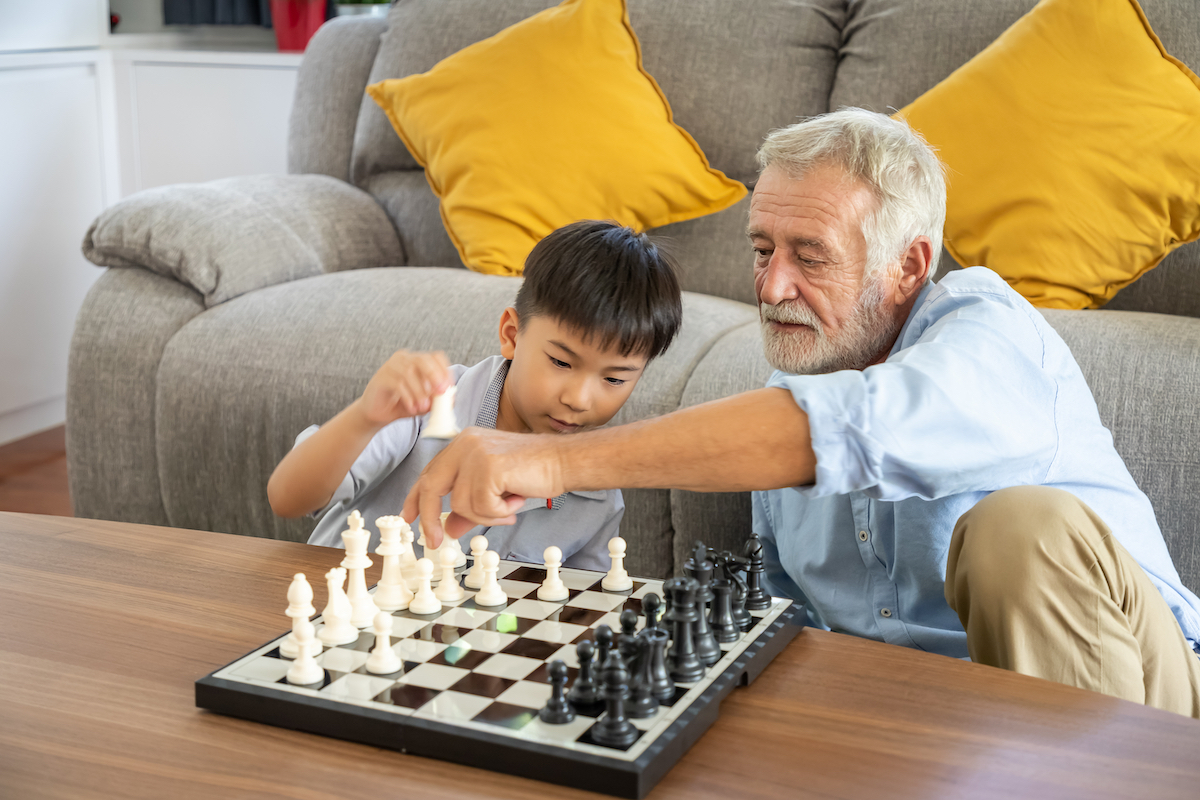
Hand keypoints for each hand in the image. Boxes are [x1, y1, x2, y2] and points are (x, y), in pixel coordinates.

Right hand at [356, 350, 450, 426]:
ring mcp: (390, 366)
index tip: (449, 387)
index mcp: (417, 361)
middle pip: (422, 360)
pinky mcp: (380, 378)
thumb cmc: (402, 405)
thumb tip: (450, 398)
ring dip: (420, 391)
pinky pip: (397, 383)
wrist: (377, 414)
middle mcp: (404, 359)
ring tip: (423, 407)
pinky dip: (408, 396)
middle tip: (440, 393)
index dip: (444, 370)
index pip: (436, 357)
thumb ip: (436, 399)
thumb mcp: (424, 403)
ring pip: (409, 372)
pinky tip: (412, 407)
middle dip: (434, 376)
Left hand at [401, 427, 565, 547]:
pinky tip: (515, 499)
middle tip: (435, 541)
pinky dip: (499, 512)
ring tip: (508, 504)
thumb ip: (468, 508)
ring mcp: (476, 453)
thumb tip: (448, 528)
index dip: (416, 498)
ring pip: (462, 503)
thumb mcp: (493, 491)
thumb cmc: (533, 472)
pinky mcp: (489, 467)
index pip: (430, 473)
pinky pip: (482, 506)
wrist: (563, 462)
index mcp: (463, 444)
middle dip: (431, 518)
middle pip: (432, 487)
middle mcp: (465, 444)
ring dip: (486, 515)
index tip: (409, 518)